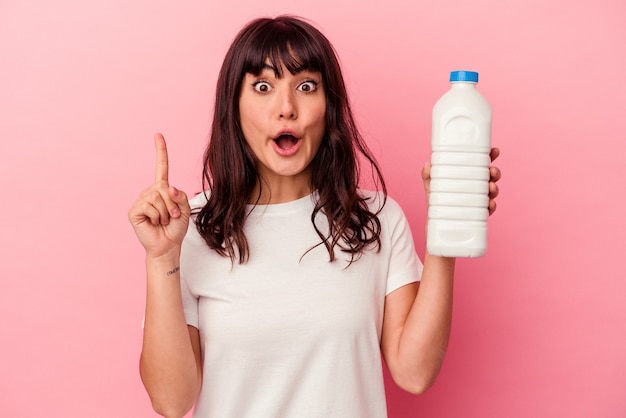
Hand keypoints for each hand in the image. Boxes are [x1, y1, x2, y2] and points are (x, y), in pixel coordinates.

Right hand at [128, 133, 190, 257]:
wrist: (168, 245)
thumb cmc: (176, 228)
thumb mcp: (185, 209)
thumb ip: (180, 195)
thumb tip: (167, 187)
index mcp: (163, 189)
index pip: (161, 167)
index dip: (160, 151)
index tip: (158, 135)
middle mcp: (150, 192)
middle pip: (163, 186)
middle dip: (173, 203)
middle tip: (172, 216)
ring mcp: (141, 200)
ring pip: (157, 197)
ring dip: (166, 211)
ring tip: (163, 220)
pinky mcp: (134, 210)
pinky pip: (149, 205)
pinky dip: (157, 216)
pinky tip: (154, 222)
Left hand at [421, 147, 501, 215]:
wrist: (435, 225)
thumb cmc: (436, 202)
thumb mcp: (431, 186)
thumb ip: (428, 175)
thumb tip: (427, 165)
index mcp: (467, 176)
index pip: (481, 163)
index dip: (490, 156)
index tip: (494, 151)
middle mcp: (475, 187)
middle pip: (490, 176)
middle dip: (495, 172)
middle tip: (491, 171)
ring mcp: (478, 200)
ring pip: (492, 191)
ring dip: (494, 188)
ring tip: (490, 187)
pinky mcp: (478, 214)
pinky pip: (489, 209)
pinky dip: (491, 206)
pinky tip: (490, 203)